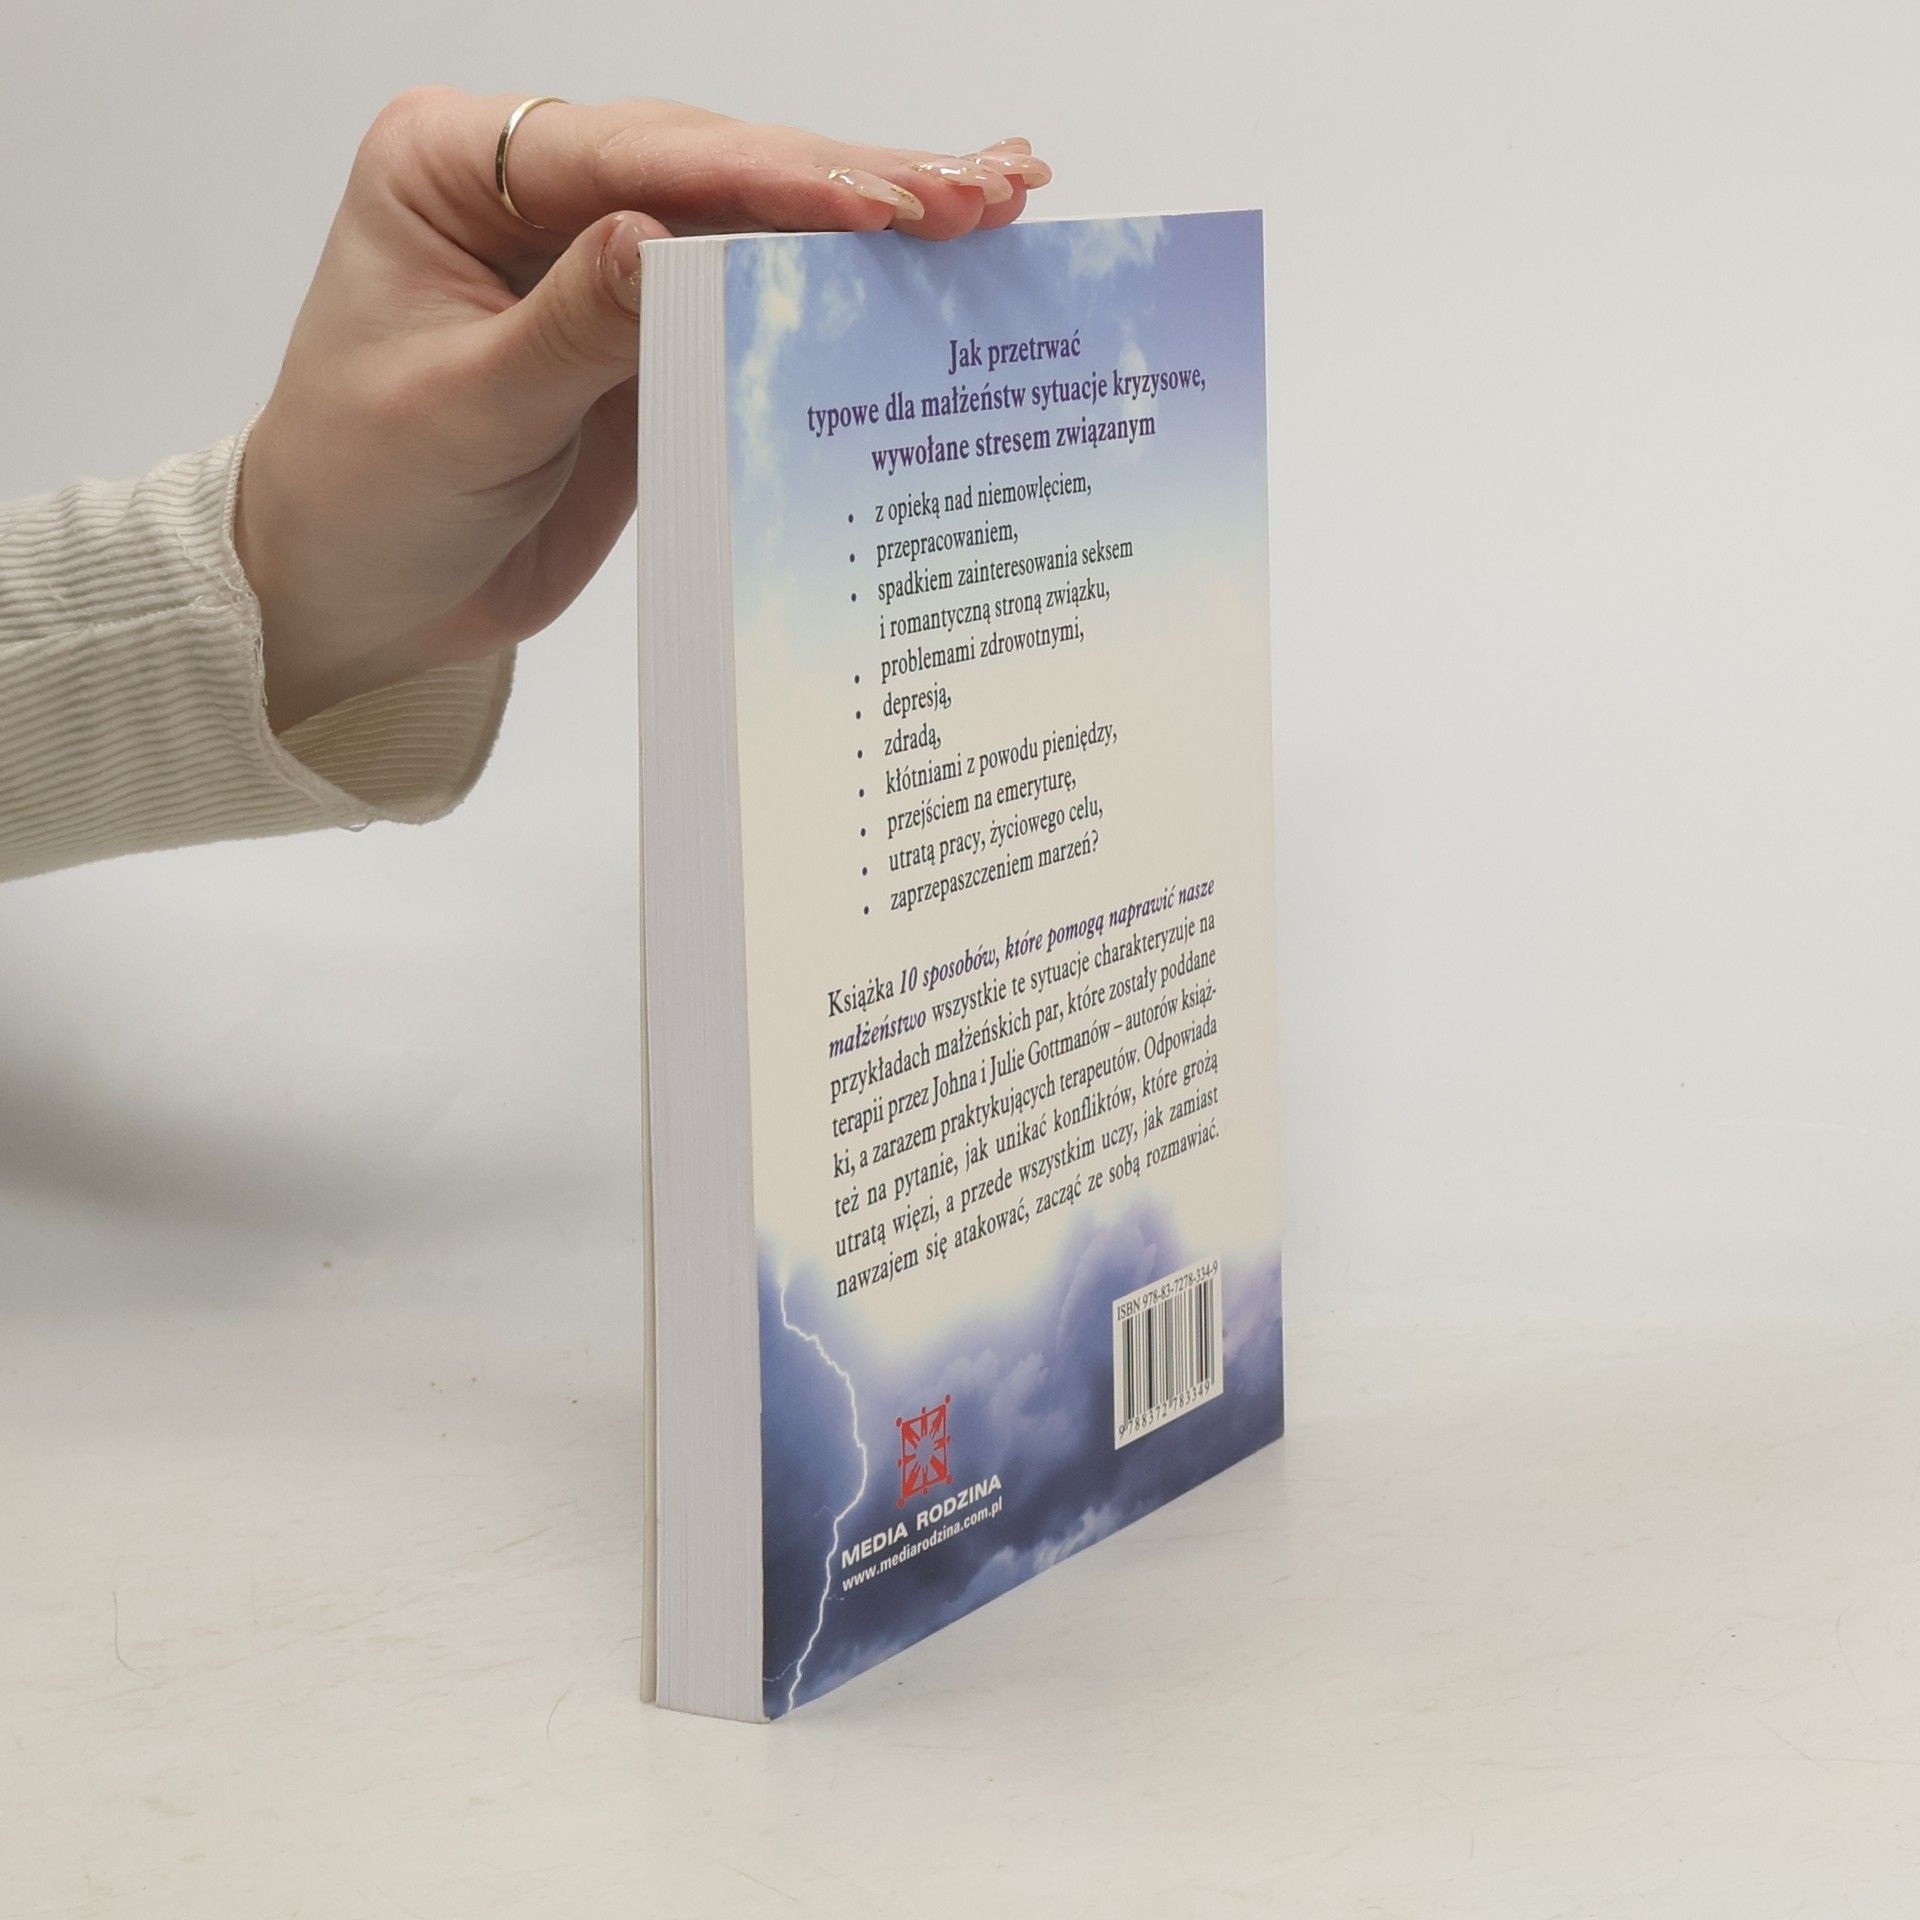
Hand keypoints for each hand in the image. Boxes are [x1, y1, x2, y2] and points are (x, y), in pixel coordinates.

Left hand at [234, 92, 1049, 727]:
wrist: (355, 599)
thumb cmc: (363, 497)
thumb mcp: (459, 414)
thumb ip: (572, 327)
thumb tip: (668, 235)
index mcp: (457, 169)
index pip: (637, 158)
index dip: (768, 179)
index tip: (882, 201)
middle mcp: (537, 193)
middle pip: (716, 171)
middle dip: (855, 182)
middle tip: (984, 190)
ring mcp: (602, 264)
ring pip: (752, 229)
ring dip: (872, 221)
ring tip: (994, 203)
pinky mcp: (648, 341)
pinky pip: (752, 306)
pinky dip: (836, 294)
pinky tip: (924, 271)